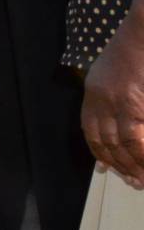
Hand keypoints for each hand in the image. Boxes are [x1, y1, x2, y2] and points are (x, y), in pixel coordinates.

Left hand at [81, 16, 143, 187]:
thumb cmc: (138, 47)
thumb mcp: (120, 73)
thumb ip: (118, 96)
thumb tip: (130, 123)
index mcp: (94, 89)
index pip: (90, 129)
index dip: (98, 150)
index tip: (107, 168)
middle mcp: (98, 96)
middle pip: (103, 139)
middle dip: (117, 163)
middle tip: (133, 181)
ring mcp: (114, 99)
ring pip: (118, 142)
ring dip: (131, 164)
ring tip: (142, 180)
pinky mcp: (131, 101)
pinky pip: (133, 136)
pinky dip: (140, 152)